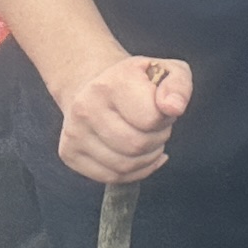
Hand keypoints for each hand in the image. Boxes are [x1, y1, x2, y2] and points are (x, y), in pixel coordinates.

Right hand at [57, 52, 190, 185]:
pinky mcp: (69, 153)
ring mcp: (74, 133)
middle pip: (136, 145)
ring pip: (124, 165)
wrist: (95, 86)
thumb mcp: (168, 70)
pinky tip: (140, 156)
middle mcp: (85, 108)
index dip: (166, 118)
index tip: (163, 109)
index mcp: (111, 84)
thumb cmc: (138, 81)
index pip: (150, 118)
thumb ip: (178, 86)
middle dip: (158, 139)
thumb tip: (174, 108)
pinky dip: (134, 171)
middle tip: (157, 126)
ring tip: (148, 137)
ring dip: (147, 157)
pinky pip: (111, 177)